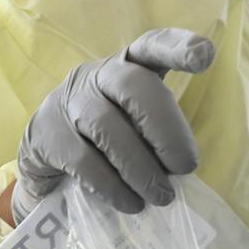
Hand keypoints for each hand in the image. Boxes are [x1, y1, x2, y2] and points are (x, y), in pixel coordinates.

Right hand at [13, 29, 214, 220]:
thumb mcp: (134, 119)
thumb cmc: (107, 134)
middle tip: (186, 166)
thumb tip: (183, 167)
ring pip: (107, 128)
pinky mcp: (47, 135)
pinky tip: (130, 203)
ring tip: (161, 196)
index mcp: (127, 67)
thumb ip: (159, 130)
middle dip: (164, 128)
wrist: (45, 149)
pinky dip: (113, 187)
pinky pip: (85, 162)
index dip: (177, 47)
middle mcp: (97, 76)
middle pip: (133, 86)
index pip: (151, 46)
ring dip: (140, 168)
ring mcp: (69, 103)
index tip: (204, 56)